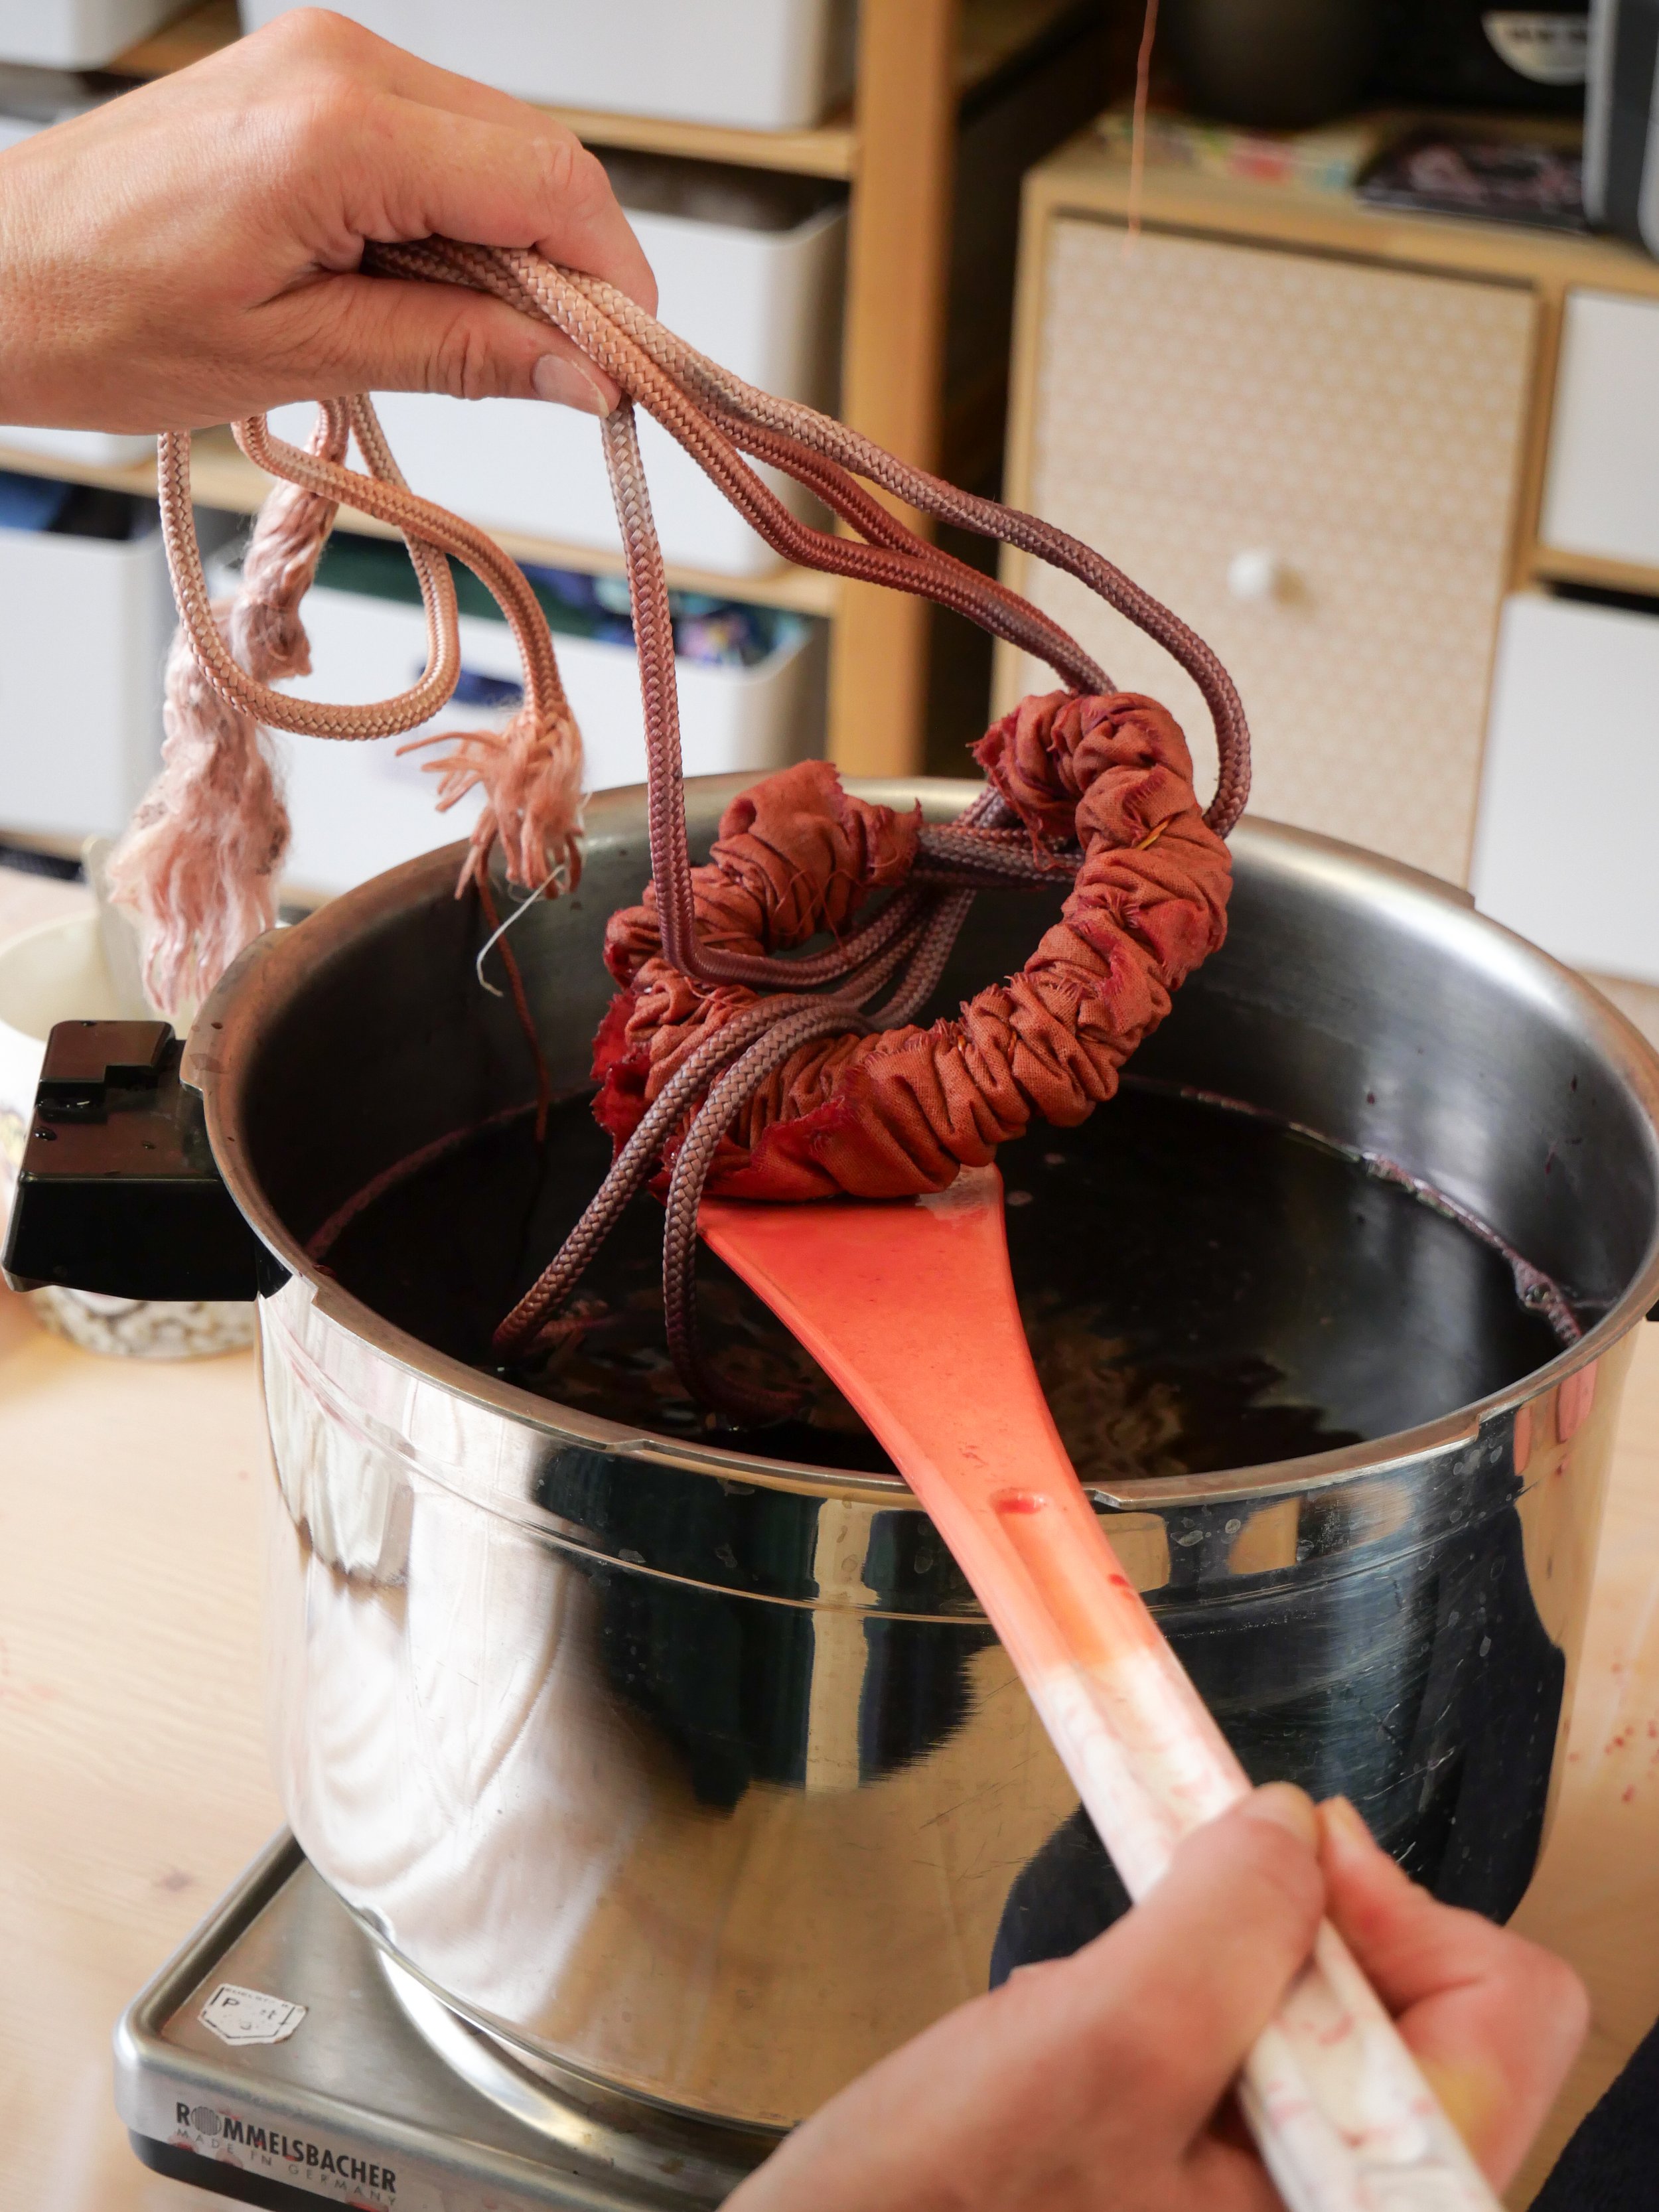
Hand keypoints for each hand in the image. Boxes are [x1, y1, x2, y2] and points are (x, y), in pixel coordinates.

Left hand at [0, 8, 654, 432]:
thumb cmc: (102, 312)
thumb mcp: (301, 356)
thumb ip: (460, 354)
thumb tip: (584, 374)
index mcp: (341, 126)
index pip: (550, 183)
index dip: (615, 280)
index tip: (632, 368)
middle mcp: (343, 62)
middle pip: (538, 157)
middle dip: (574, 269)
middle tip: (570, 377)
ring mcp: (325, 59)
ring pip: (496, 150)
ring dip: (516, 252)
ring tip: (476, 344)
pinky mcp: (311, 79)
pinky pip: (438, 143)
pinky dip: (461, 223)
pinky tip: (424, 290)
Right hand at [729, 1786, 1586, 2211]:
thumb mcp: (1099, 2044)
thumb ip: (1219, 1921)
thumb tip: (1292, 1827)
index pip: (1508, 2016)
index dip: (1404, 1910)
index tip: (1292, 1860)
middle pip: (1427, 2017)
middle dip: (1292, 1943)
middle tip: (1186, 1918)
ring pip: (1336, 2033)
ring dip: (1223, 1977)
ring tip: (1111, 2014)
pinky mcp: (1229, 2198)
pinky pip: (1265, 2067)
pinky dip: (1184, 2015)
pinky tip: (1097, 2052)